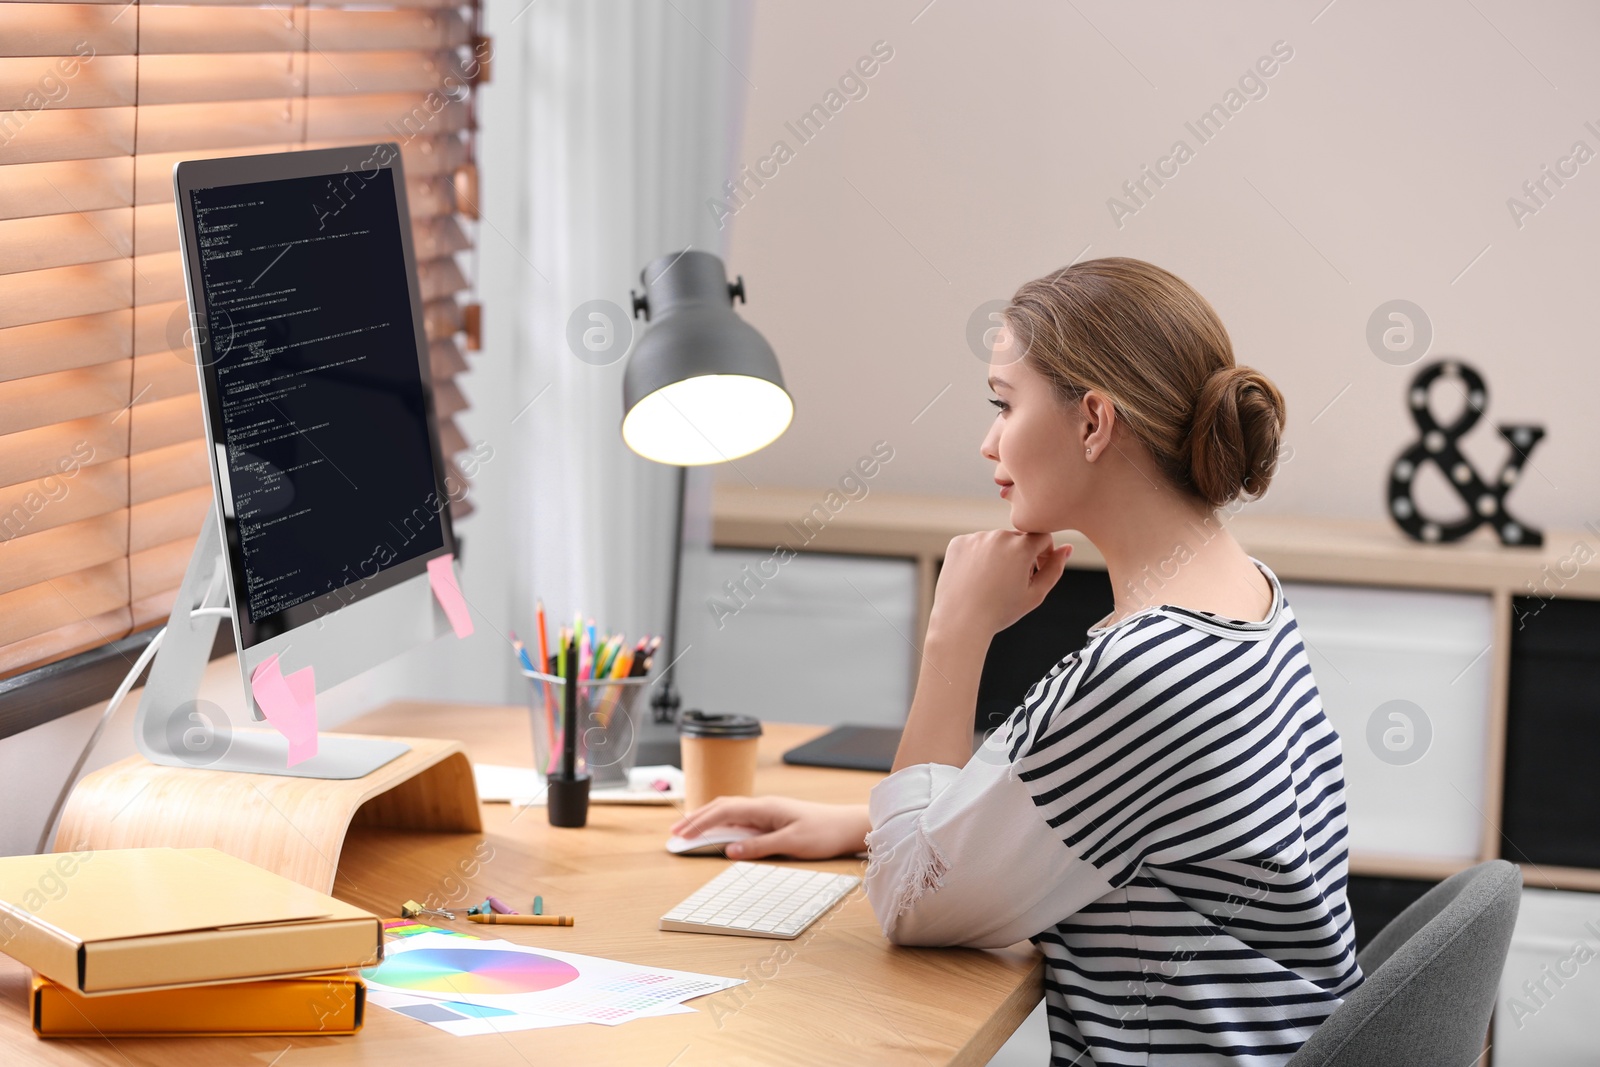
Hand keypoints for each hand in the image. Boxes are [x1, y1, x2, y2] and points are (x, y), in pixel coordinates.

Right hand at [668, 797, 869, 860]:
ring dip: (707, 820)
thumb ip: (759, 846)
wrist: (847, 826)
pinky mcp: (773, 819)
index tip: (680, 835)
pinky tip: (717, 831)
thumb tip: (729, 851)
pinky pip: (740, 819)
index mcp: (765, 808)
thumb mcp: (791, 843)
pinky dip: (722, 823)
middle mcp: (763, 806)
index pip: (723, 811)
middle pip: (721, 807)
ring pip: (729, 811)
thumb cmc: (824, 833)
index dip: (699, 823)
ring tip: (688, 830)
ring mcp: (767, 811)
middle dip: (696, 819)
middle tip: (674, 832)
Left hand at [930, 530, 1071, 639]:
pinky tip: (975, 578)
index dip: (1043, 554)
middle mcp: (999, 536)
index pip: (1043, 537)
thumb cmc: (1000, 612)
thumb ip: (1054, 569)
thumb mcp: (1035, 594)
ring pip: (995, 541)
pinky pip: (975, 544)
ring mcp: (976, 538)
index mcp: (1021, 546)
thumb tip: (1067, 548)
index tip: (1036, 570)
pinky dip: (977, 557)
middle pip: (1018, 539)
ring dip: (998, 555)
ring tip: (991, 583)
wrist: (961, 622)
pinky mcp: (958, 543)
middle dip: (1020, 556)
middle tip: (1011, 583)